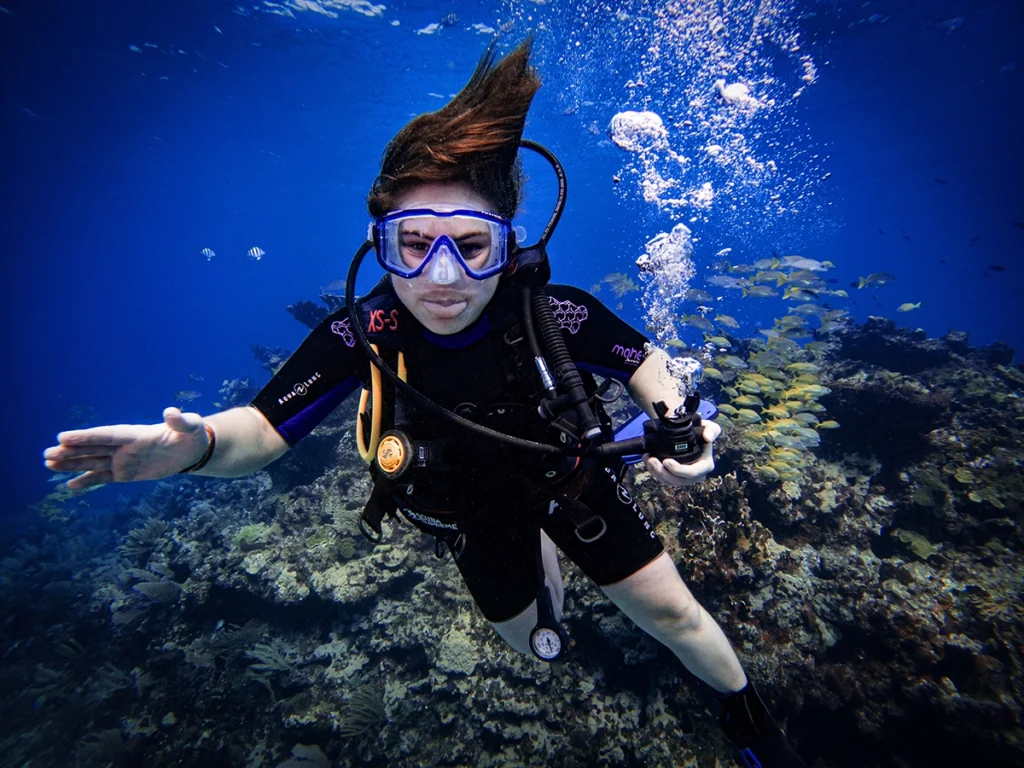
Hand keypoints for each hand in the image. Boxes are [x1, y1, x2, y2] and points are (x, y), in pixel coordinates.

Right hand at [43, 407, 209, 489]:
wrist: (192, 450)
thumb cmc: (190, 434)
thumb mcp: (190, 426)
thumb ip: (180, 421)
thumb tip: (171, 411)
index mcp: (135, 434)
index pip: (106, 435)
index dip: (85, 436)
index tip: (62, 437)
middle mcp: (124, 446)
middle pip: (93, 448)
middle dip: (70, 451)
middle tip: (46, 455)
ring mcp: (123, 460)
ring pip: (93, 462)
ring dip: (72, 464)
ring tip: (49, 465)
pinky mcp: (126, 473)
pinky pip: (103, 478)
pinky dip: (88, 481)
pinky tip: (70, 486)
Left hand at [643, 420, 721, 487]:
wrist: (689, 432)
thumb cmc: (700, 430)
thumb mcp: (709, 426)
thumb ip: (712, 430)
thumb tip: (708, 438)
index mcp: (705, 465)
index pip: (692, 473)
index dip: (679, 470)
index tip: (666, 461)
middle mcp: (696, 475)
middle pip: (678, 481)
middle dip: (663, 473)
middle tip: (652, 460)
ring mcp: (685, 478)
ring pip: (668, 481)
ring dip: (655, 472)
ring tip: (647, 459)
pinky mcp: (675, 477)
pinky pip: (663, 479)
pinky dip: (653, 471)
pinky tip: (647, 460)